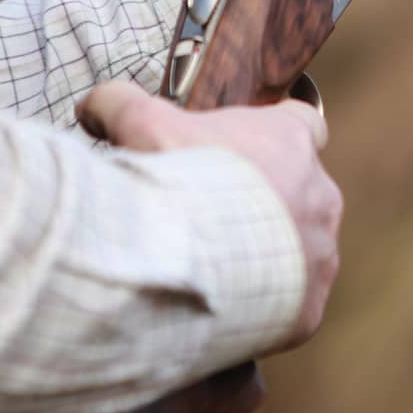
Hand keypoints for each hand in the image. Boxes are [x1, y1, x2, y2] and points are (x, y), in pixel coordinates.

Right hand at [77, 81, 340, 349]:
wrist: (187, 258)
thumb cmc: (175, 179)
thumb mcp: (140, 124)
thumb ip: (120, 103)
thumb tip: (91, 105)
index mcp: (290, 140)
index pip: (302, 124)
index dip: (273, 136)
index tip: (244, 153)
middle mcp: (320, 192)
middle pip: (300, 192)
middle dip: (262, 204)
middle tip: (211, 217)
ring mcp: (321, 251)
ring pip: (301, 250)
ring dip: (267, 256)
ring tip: (216, 269)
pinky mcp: (310, 305)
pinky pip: (293, 304)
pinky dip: (265, 307)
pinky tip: (226, 309)